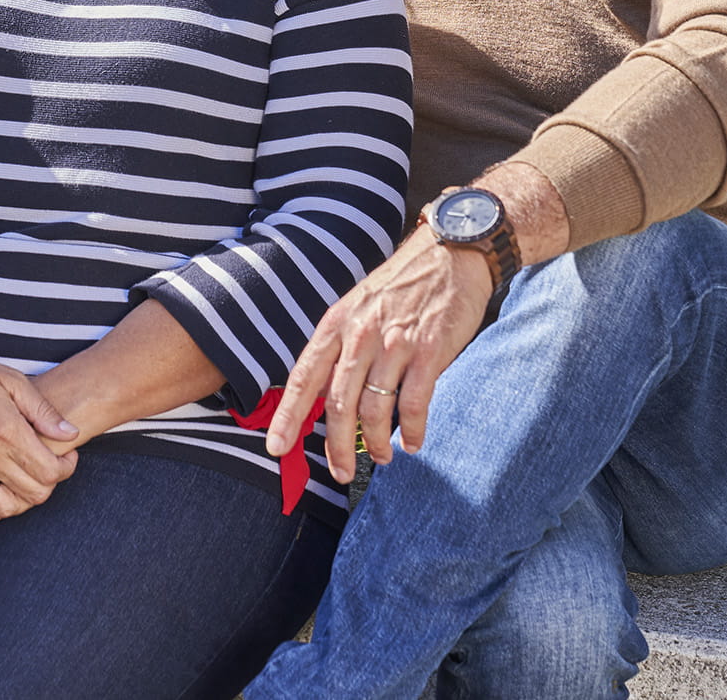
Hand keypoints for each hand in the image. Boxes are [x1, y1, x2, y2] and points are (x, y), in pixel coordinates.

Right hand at [0, 320, 78, 520]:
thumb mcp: (11, 380)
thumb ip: (43, 410)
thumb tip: (71, 434)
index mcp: (6, 430)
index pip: (50, 472)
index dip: (66, 469)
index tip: (65, 457)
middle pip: (33, 494)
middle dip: (49, 483)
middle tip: (47, 467)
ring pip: (5, 508)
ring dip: (22, 500)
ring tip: (24, 480)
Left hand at [264, 227, 490, 479]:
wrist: (450, 253)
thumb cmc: (402, 285)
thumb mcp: (358, 306)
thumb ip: (341, 346)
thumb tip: (324, 394)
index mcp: (336, 324)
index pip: (302, 378)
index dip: (288, 417)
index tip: (277, 448)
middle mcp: (360, 335)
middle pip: (337, 404)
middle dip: (336, 446)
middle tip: (341, 473)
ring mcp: (395, 343)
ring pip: (374, 410)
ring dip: (376, 443)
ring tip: (381, 457)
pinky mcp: (430, 351)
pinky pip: (414, 404)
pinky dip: (413, 431)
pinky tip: (414, 442)